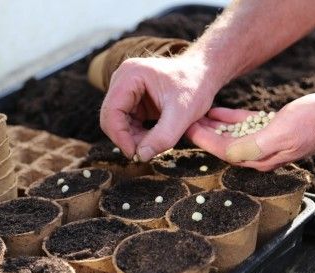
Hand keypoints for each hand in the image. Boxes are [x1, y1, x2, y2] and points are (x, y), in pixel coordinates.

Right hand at [100, 54, 217, 160]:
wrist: (204, 74)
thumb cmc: (196, 86)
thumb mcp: (183, 114)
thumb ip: (163, 136)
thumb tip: (141, 156)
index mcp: (130, 75)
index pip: (111, 111)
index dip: (119, 136)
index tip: (135, 154)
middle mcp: (123, 79)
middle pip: (111, 117)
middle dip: (126, 138)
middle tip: (144, 153)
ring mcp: (126, 89)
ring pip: (118, 122)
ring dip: (133, 138)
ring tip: (155, 143)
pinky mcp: (133, 99)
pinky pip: (127, 122)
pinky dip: (137, 134)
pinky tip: (154, 137)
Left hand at [186, 93, 314, 170]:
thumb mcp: (283, 133)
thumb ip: (255, 146)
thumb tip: (229, 154)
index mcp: (259, 158)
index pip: (224, 151)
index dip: (204, 141)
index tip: (187, 129)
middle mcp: (259, 154)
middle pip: (223, 145)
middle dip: (203, 135)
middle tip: (184, 120)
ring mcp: (264, 141)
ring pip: (230, 135)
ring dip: (212, 126)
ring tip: (195, 114)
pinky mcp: (270, 129)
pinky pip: (243, 126)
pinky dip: (228, 119)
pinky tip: (216, 111)